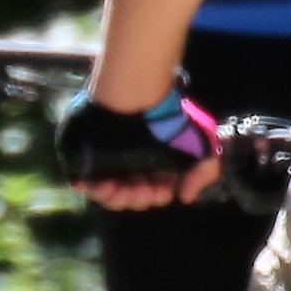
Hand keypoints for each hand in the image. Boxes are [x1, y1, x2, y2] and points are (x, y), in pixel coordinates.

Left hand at [53, 91, 221, 215]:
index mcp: (159, 166)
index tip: (159, 187)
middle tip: (139, 187)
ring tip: (114, 187)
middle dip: (137, 198)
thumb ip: (204, 174)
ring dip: (114, 197)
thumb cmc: (170, 118)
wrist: (137, 92)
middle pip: (133, 198)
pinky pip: (86, 181)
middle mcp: (136, 166)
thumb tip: (185, 198)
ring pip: (110, 194)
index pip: (156, 194)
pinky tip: (91, 185)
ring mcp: (111, 162)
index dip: (157, 196)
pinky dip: (88, 188)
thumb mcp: (201, 145)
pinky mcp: (89, 157)